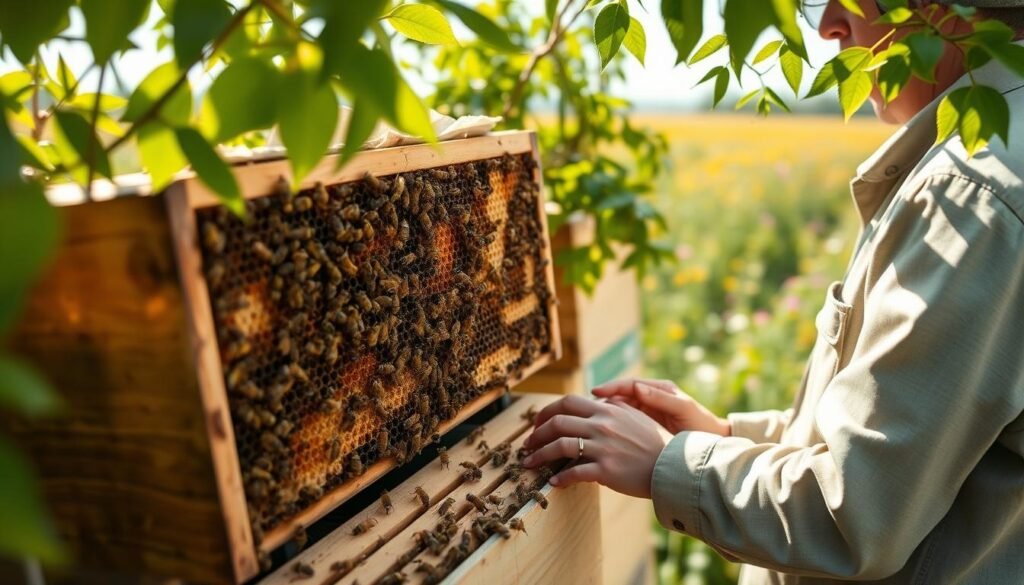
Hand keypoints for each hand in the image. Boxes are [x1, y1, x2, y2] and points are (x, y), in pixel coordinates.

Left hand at [521, 394, 667, 497]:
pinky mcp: (606, 470)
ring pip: (560, 446)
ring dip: (539, 455)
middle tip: (527, 444)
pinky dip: (560, 477)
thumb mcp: (636, 415)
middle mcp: (602, 425)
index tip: (537, 424)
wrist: (674, 466)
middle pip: (557, 422)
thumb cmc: (655, 442)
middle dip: (536, 434)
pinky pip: (574, 473)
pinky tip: (553, 482)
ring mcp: (603, 447)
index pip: (567, 403)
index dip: (546, 412)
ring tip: (529, 463)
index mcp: (607, 410)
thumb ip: (615, 407)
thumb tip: (598, 400)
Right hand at [591, 378, 730, 435]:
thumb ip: (661, 398)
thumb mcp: (683, 409)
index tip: (596, 392)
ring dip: (602, 415)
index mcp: (659, 389)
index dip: (611, 387)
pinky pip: (622, 425)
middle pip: (619, 396)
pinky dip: (610, 428)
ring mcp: (646, 413)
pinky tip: (599, 435)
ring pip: (617, 411)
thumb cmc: (701, 425)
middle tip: (584, 408)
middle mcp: (649, 398)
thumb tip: (637, 388)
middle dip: (601, 400)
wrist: (710, 447)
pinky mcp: (643, 428)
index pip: (629, 384)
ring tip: (586, 422)